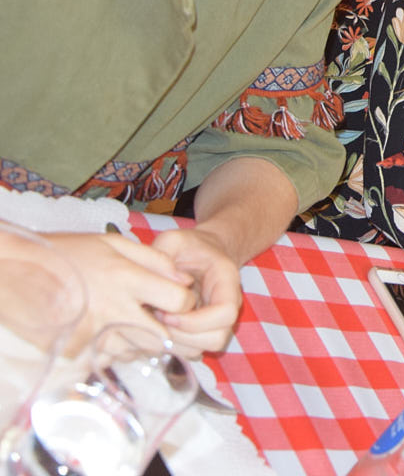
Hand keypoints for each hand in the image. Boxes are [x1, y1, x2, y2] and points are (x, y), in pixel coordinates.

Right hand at [39, 232, 196, 349]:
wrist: (16, 271)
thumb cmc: (68, 253)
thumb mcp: (113, 243)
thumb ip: (155, 260)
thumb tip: (185, 281)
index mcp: (126, 279)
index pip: (179, 302)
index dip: (186, 301)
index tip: (178, 299)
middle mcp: (113, 311)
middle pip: (164, 336)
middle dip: (172, 332)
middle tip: (164, 319)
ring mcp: (93, 336)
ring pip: (139, 352)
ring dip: (144, 342)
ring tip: (132, 321)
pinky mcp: (76, 352)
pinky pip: (111, 360)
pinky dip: (118, 351)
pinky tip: (111, 332)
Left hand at [149, 227, 243, 354]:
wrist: (202, 254)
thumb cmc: (188, 247)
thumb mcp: (174, 240)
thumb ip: (163, 253)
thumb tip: (160, 281)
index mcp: (227, 283)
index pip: (226, 312)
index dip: (196, 320)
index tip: (168, 312)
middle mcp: (226, 307)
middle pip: (217, 338)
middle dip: (183, 336)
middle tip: (157, 320)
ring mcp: (215, 323)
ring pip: (203, 349)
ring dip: (176, 344)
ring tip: (155, 324)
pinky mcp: (200, 333)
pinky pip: (190, 351)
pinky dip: (171, 347)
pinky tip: (156, 329)